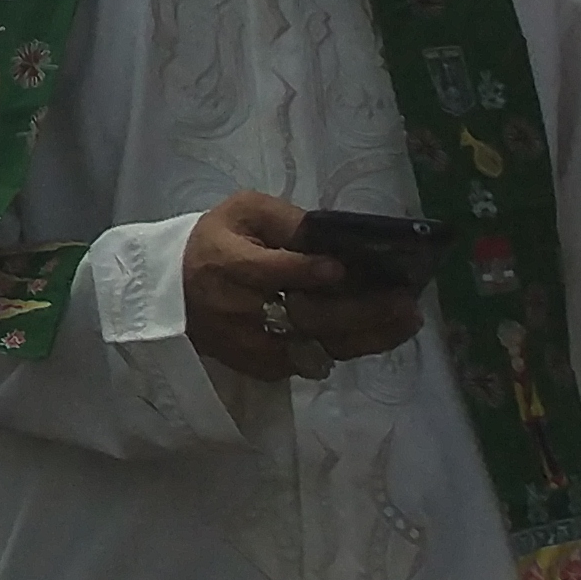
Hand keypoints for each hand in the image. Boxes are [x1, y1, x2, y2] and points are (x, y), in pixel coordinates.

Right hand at [181, 192, 424, 383]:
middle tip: (403, 301)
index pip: (266, 271)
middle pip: (303, 316)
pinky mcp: (262, 367)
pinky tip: (381, 331)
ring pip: (317, 347)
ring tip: (406, 319)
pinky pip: (314, 361)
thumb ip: (283, 219)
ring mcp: (250, 345)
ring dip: (368, 335)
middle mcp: (237, 310)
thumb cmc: (217, 242)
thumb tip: (330, 237)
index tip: (341, 267)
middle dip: (358, 310)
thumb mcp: (241, 212)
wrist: (174, 290)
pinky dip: (350, 346)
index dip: (304, 271)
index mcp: (225, 263)